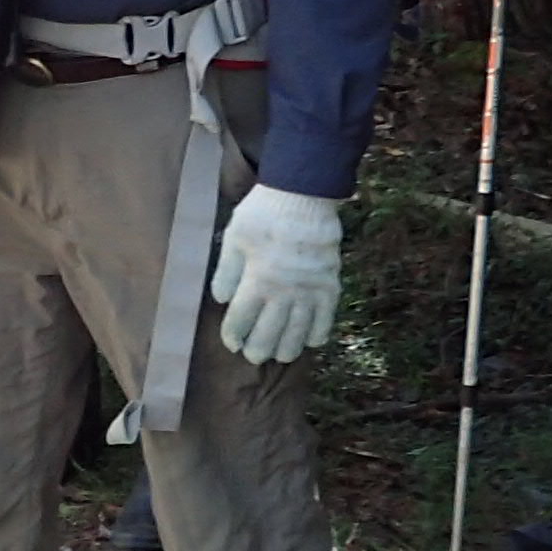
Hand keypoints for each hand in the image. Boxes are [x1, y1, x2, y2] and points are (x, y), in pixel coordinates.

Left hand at [210, 182, 344, 363]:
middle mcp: (284, 292)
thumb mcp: (233, 238)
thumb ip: (226, 272)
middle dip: (257, 351)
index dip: (233, 337)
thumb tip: (221, 301)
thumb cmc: (264, 213)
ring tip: (278, 355)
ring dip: (286, 350)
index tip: (232, 342)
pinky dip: (317, 335)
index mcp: (256, 280)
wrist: (304, 194)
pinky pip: (325, 321)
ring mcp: (310, 291)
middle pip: (268, 336)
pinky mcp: (330, 286)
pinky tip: (308, 341)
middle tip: (253, 355)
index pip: (240, 322)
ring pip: (297, 335)